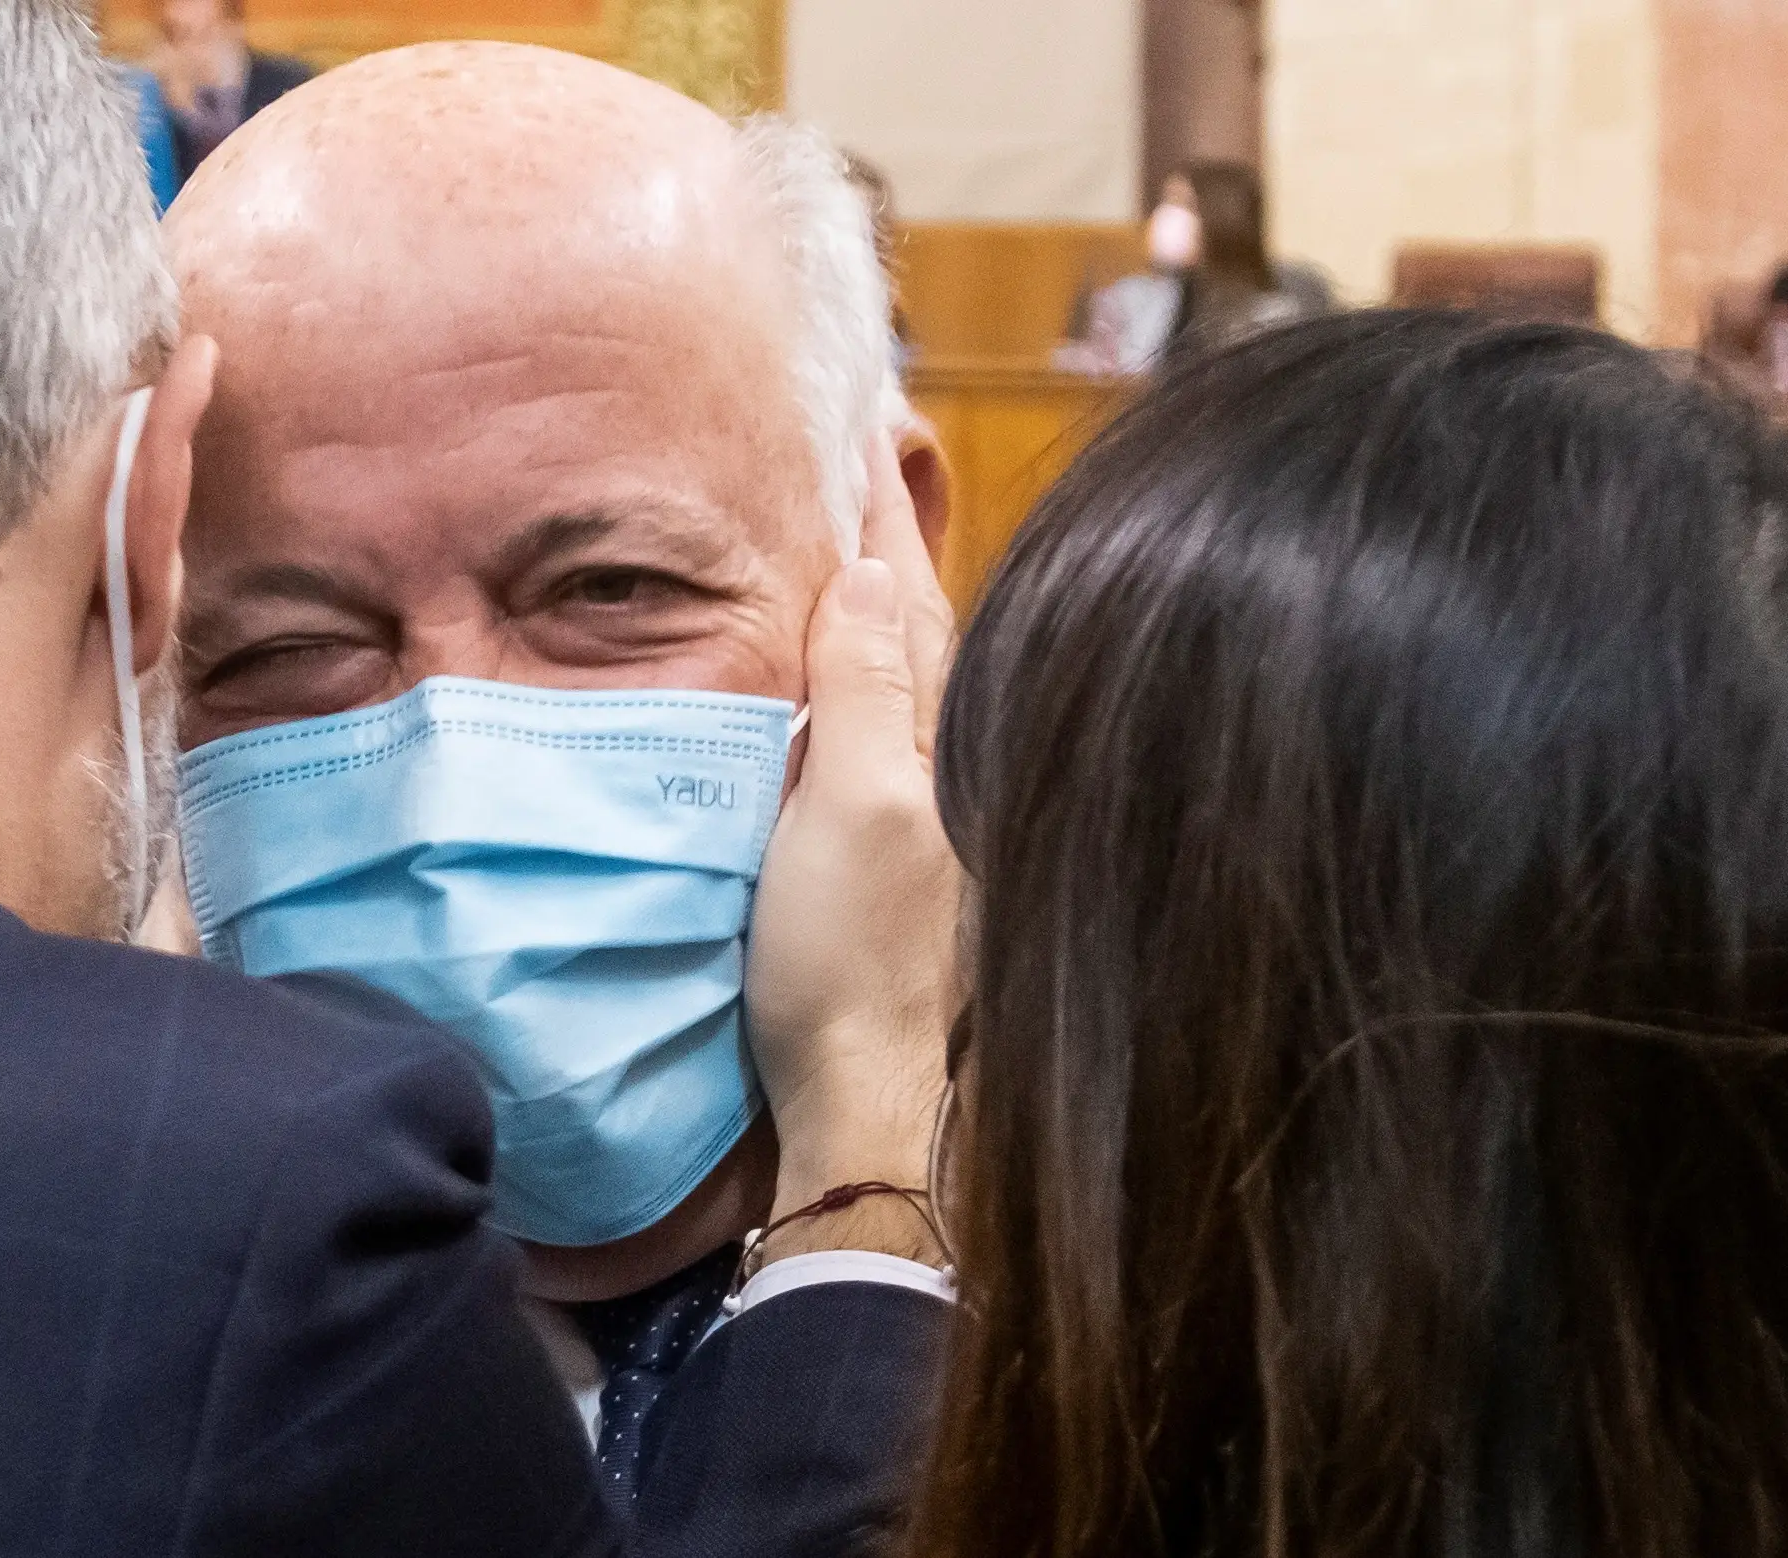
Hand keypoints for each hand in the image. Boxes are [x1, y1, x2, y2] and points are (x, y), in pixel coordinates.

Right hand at [743, 435, 960, 1263]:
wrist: (860, 1099)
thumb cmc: (849, 962)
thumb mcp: (850, 809)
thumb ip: (859, 691)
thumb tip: (863, 570)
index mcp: (930, 736)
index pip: (902, 592)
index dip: (878, 510)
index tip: (861, 423)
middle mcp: (939, 762)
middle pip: (914, 620)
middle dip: (888, 536)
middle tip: (861, 450)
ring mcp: (919, 810)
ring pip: (906, 672)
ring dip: (883, 599)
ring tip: (856, 534)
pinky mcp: (888, 856)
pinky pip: (884, 727)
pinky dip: (869, 672)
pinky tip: (854, 671)